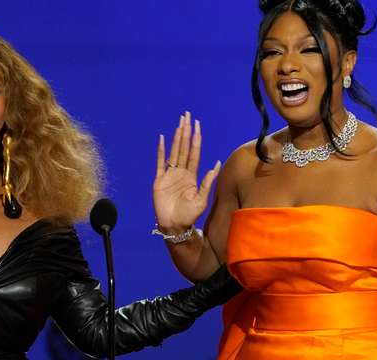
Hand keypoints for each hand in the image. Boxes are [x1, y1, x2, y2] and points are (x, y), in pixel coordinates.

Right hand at [153, 111, 220, 233]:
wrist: (174, 226)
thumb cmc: (189, 215)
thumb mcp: (202, 199)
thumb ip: (207, 181)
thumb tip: (216, 163)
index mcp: (192, 175)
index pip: (194, 152)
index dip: (196, 138)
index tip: (197, 125)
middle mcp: (181, 172)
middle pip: (183, 147)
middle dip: (186, 131)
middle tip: (187, 116)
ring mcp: (169, 175)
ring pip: (173, 151)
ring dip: (176, 137)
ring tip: (179, 123)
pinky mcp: (159, 180)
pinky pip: (160, 162)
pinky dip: (161, 151)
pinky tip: (162, 139)